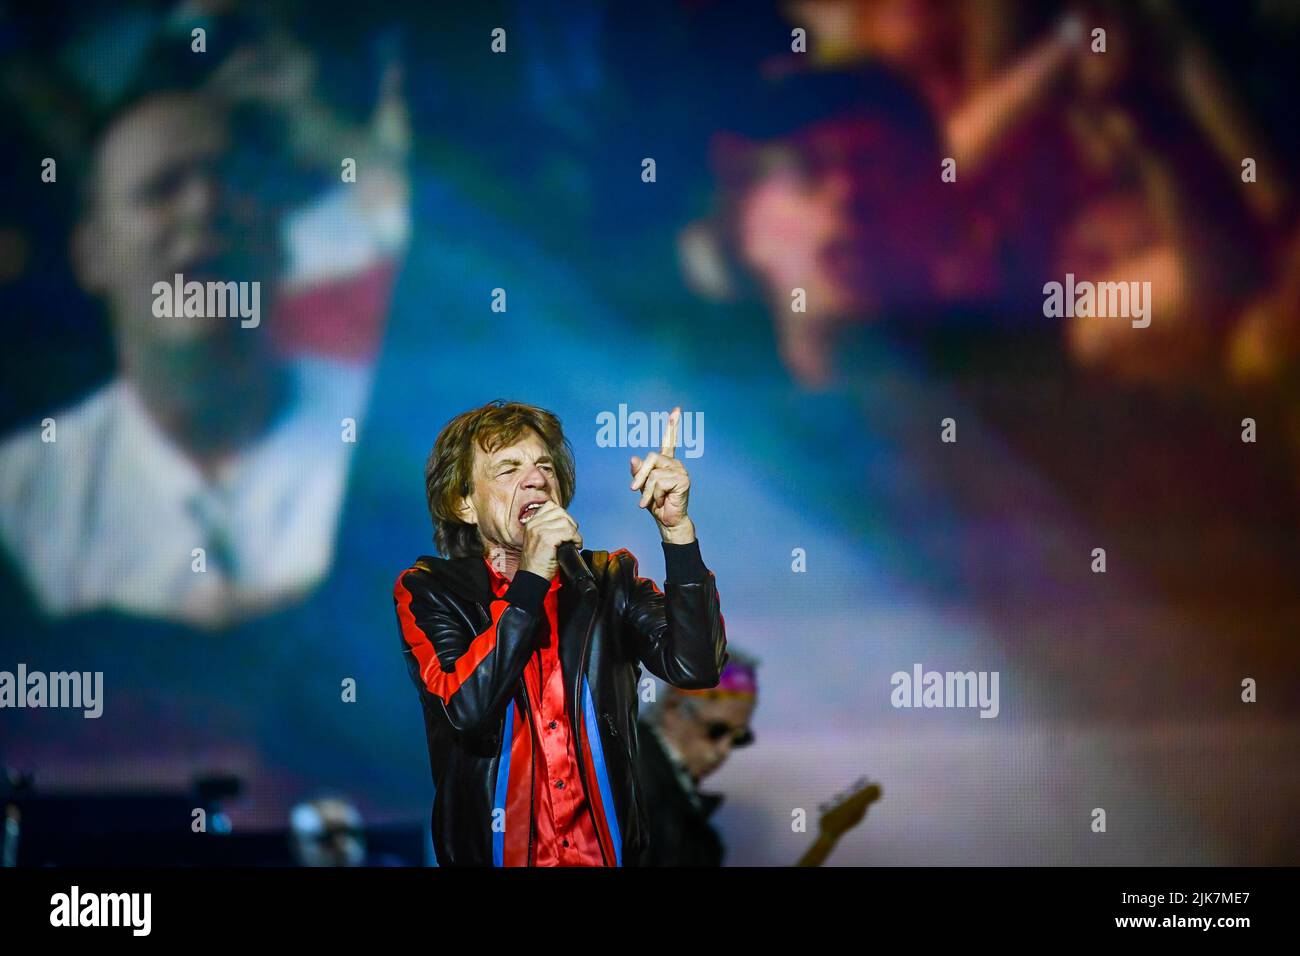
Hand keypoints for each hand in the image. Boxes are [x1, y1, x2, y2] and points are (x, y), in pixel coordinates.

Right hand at [519, 501, 581, 580]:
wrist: (531, 578)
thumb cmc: (537, 563)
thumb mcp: (537, 540)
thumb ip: (547, 529)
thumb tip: (566, 523)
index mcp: (531, 523)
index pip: (551, 506)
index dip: (563, 515)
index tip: (566, 528)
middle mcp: (534, 524)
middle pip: (560, 512)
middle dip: (571, 523)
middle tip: (572, 536)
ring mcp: (539, 531)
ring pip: (566, 521)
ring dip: (574, 532)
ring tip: (573, 542)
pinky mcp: (547, 539)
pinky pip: (569, 532)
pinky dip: (576, 539)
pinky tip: (575, 546)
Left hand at [630, 407, 694, 543]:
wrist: (668, 522)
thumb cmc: (656, 505)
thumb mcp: (642, 487)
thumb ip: (638, 473)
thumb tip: (633, 458)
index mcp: (666, 463)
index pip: (669, 441)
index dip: (672, 426)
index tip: (676, 410)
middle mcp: (675, 463)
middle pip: (651, 457)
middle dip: (640, 476)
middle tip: (634, 491)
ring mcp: (680, 471)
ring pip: (653, 472)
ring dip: (646, 490)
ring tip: (650, 502)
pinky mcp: (683, 479)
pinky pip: (658, 482)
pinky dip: (653, 495)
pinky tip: (661, 502)